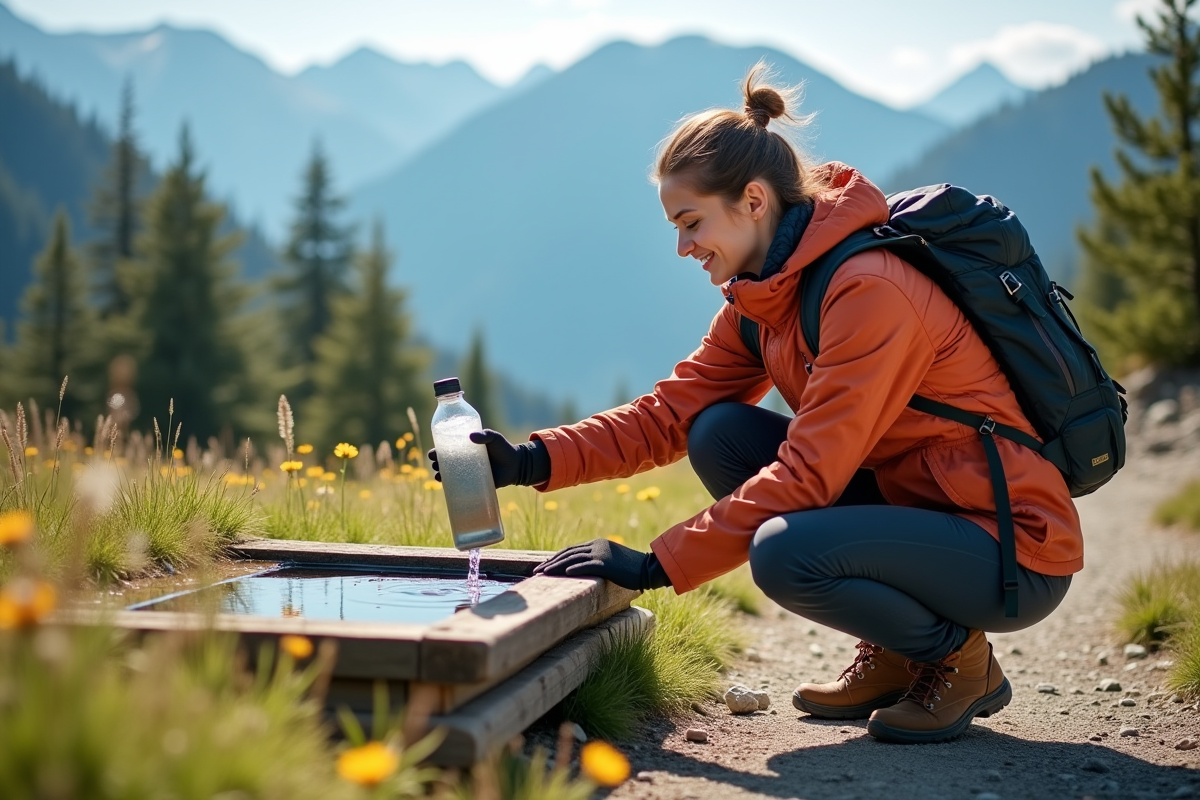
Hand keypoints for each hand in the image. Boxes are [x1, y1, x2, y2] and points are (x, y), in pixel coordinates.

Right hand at [427, 429, 547, 487]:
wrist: (517, 465)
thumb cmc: (504, 448)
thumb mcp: (494, 438)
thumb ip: (485, 435)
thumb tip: (471, 437)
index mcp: (466, 449)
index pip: (447, 449)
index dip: (437, 451)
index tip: (432, 454)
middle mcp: (465, 462)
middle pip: (445, 463)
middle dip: (436, 464)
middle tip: (436, 465)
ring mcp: (469, 474)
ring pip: (450, 475)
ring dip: (441, 476)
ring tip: (439, 476)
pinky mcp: (475, 484)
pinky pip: (460, 487)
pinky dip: (452, 488)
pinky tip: (446, 488)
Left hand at [533, 538, 650, 590]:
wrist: (648, 568)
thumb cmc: (630, 569)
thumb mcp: (611, 561)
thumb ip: (596, 561)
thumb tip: (580, 569)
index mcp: (597, 543)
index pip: (570, 550)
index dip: (555, 558)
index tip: (543, 567)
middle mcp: (597, 545)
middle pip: (568, 553)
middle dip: (550, 562)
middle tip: (536, 572)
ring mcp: (601, 553)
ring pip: (572, 559)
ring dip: (555, 567)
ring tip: (543, 574)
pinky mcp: (606, 563)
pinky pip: (586, 565)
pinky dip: (573, 568)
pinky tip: (563, 573)